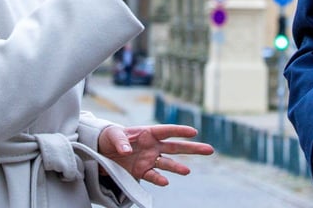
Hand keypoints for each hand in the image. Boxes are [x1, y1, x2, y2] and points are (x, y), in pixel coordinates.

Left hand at [98, 124, 214, 186]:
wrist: (102, 151)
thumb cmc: (110, 137)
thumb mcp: (113, 134)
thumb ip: (121, 141)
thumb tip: (126, 151)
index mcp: (149, 132)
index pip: (168, 130)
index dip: (181, 131)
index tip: (195, 132)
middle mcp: (153, 146)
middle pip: (176, 147)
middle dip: (193, 148)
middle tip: (209, 150)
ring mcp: (149, 159)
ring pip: (168, 163)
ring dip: (177, 167)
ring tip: (187, 171)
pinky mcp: (142, 171)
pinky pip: (153, 176)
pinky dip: (159, 179)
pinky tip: (166, 182)